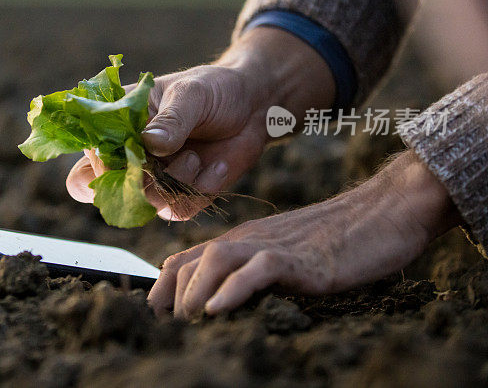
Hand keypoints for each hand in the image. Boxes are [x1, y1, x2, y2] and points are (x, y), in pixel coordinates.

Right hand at [66, 26, 335, 219]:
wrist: (254, 107)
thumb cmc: (214, 90)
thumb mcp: (192, 94)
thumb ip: (172, 120)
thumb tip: (150, 144)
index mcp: (119, 123)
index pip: (91, 151)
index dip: (100, 162)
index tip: (130, 155)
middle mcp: (131, 155)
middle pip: (107, 190)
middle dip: (135, 183)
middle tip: (160, 164)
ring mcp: (155, 178)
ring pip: (146, 203)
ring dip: (174, 181)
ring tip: (195, 153)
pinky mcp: (181, 196)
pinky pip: (179, 209)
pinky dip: (200, 189)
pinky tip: (215, 164)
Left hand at [148, 150, 461, 318]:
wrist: (383, 211)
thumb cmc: (339, 240)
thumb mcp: (286, 256)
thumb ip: (256, 272)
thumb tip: (230, 304)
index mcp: (243, 240)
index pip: (186, 258)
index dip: (162, 287)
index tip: (154, 315)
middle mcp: (249, 239)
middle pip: (191, 260)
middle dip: (169, 295)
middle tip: (164, 327)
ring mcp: (272, 245)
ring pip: (214, 259)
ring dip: (193, 293)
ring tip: (186, 322)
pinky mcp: (299, 256)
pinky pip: (257, 270)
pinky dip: (232, 289)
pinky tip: (217, 309)